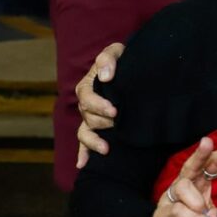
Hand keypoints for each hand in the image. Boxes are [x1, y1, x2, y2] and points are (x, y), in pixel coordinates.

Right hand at [74, 42, 124, 167]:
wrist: (133, 71)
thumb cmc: (123, 60)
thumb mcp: (117, 52)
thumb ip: (108, 58)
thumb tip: (105, 76)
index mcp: (88, 86)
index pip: (86, 96)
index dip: (99, 105)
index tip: (115, 110)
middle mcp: (86, 104)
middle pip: (87, 116)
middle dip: (102, 122)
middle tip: (118, 123)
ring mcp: (90, 118)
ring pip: (85, 132)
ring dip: (93, 142)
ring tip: (107, 148)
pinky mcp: (97, 128)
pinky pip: (84, 143)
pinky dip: (83, 154)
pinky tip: (83, 165)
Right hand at [152, 133, 216, 216]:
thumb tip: (215, 214)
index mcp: (200, 184)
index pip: (212, 165)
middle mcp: (185, 186)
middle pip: (192, 166)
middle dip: (200, 153)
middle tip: (207, 141)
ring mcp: (171, 199)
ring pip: (182, 186)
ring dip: (197, 200)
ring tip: (204, 211)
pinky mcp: (161, 214)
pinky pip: (177, 209)